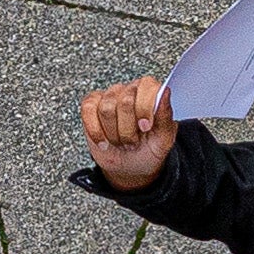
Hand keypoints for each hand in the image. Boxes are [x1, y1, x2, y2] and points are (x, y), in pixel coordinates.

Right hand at [79, 74, 175, 192]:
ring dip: (114, 134)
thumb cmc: (149, 150)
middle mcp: (129, 90)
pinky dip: (96, 132)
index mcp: (150, 93)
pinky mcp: (91, 106)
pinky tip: (104, 142)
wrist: (131, 167)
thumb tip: (165, 92)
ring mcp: (108, 96)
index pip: (146, 86)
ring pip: (106, 110)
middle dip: (129, 129)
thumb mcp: (164, 138)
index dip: (144, 107)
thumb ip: (165, 115)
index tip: (145, 127)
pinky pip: (88, 112)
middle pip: (125, 102)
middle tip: (134, 141)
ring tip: (121, 141)